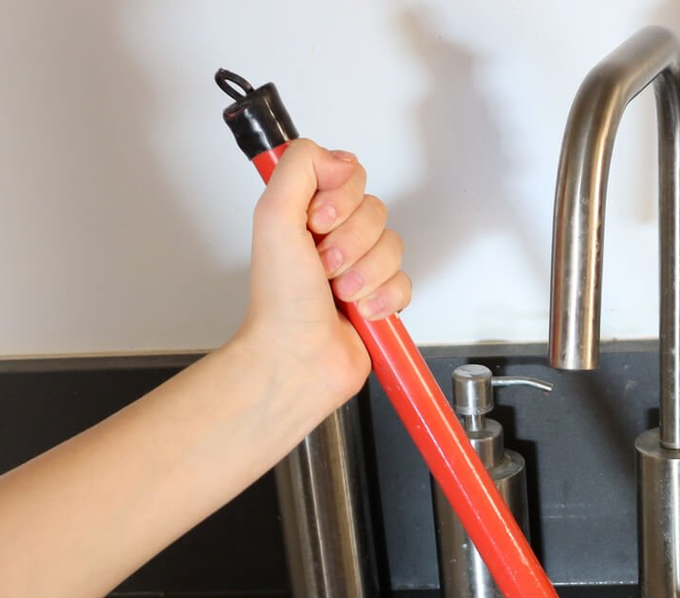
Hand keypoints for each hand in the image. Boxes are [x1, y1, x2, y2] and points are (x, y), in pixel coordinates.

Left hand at [231, 140, 413, 421]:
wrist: (297, 358)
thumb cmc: (279, 303)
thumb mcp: (274, 216)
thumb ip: (299, 167)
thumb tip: (339, 156)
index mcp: (306, 211)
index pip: (350, 174)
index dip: (340, 199)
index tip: (316, 222)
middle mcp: (333, 236)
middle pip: (376, 210)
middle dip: (351, 243)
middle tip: (323, 267)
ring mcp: (359, 267)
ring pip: (393, 245)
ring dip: (365, 274)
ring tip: (339, 294)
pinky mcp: (381, 297)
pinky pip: (406, 282)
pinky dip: (383, 299)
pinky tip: (361, 312)